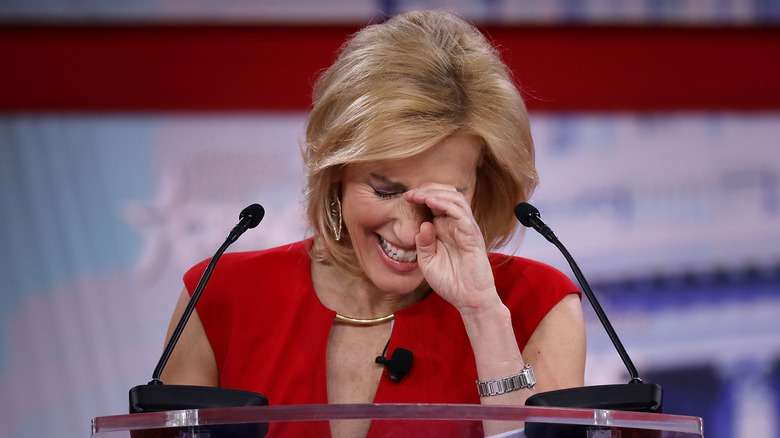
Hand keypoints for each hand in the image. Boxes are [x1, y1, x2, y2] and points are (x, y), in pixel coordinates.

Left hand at [404, 184, 499, 311]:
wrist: (468, 299)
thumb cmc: (450, 282)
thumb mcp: (427, 262)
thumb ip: (423, 244)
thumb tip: (423, 224)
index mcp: (445, 228)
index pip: (436, 202)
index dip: (421, 195)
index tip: (405, 197)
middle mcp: (456, 225)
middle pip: (447, 194)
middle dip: (427, 189)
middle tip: (410, 194)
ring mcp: (466, 229)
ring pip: (455, 199)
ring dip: (436, 193)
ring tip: (419, 195)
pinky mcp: (472, 236)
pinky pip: (462, 214)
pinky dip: (446, 205)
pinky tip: (431, 202)